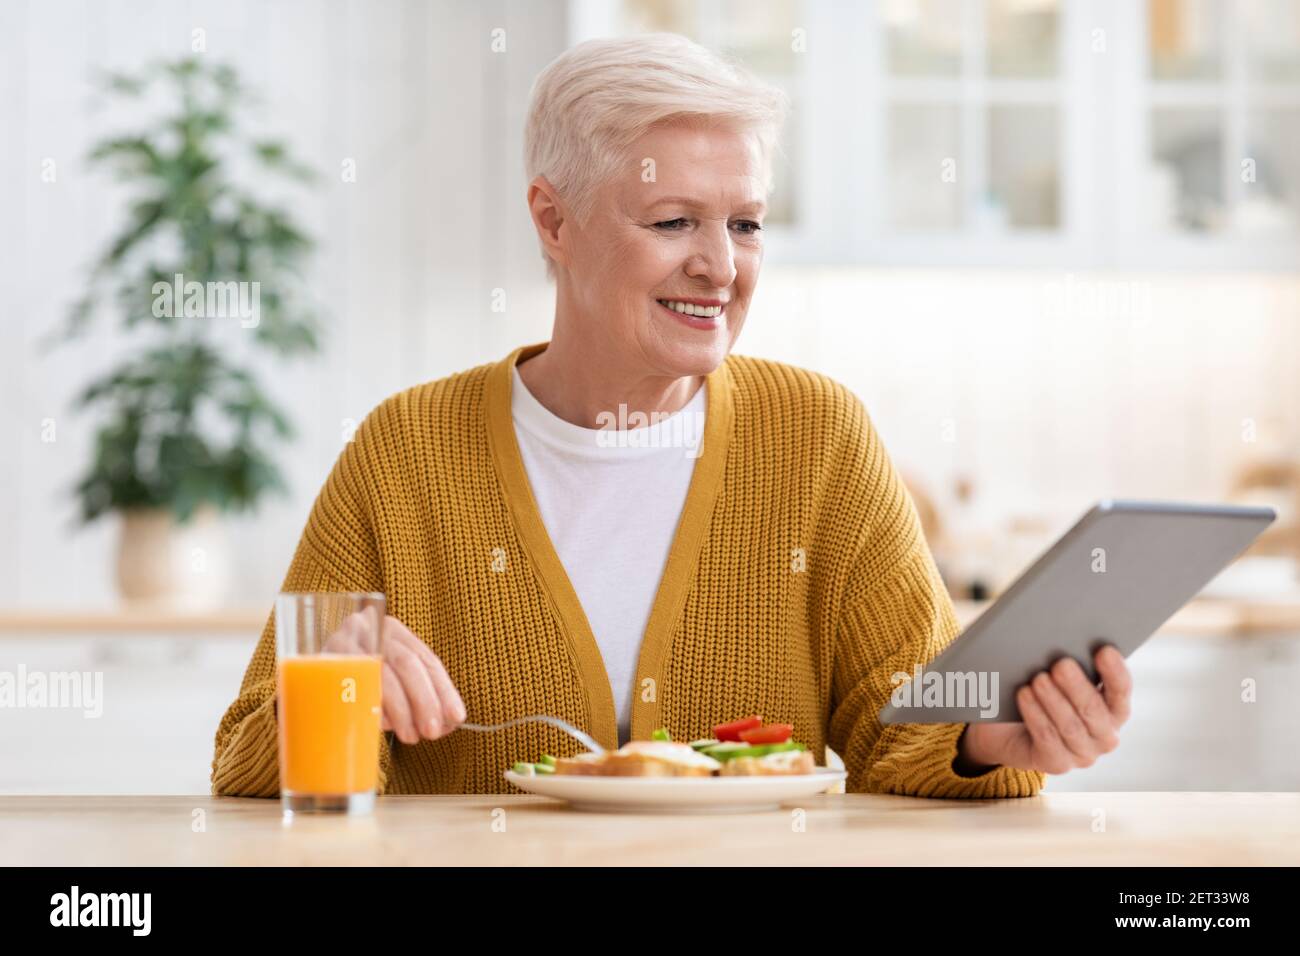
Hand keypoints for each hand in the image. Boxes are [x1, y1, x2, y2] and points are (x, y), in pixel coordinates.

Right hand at [324, 608, 466, 744]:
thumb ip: (419, 695)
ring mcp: (343, 643)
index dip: (444, 690)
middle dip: (425, 701)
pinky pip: (353, 686)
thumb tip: (449, 722)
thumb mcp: (391, 680)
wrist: (303, 676)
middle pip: (406, 663)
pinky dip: (373, 708)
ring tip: (411, 735)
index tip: (457, 717)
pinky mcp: (320, 664)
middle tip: (433, 731)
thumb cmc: (358, 682)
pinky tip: (384, 725)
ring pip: (382, 675)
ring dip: (402, 710)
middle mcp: (369, 629)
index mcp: (392, 630)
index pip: (426, 659)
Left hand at [958, 645, 1131, 775]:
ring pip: (1070, 725)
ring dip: (1053, 700)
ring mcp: (1083, 754)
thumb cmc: (1044, 695)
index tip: (1103, 649)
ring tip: (1038, 679)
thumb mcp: (1060, 680)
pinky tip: (1024, 695)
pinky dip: (1035, 714)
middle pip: (1093, 709)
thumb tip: (1065, 637)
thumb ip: (1072, 665)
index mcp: (1114, 710)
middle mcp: (1105, 735)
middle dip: (1077, 686)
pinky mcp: (1057, 764)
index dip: (1114, 672)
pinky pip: (1047, 738)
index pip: (1121, 691)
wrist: (1011, 730)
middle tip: (1060, 663)